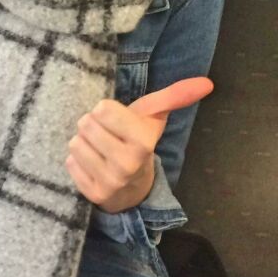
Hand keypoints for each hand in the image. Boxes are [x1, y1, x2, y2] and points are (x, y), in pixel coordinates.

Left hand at [66, 77, 212, 212]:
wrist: (133, 187)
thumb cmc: (138, 141)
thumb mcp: (154, 117)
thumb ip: (175, 96)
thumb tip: (207, 82)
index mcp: (143, 141)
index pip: (102, 109)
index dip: (106, 110)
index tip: (116, 120)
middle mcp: (127, 164)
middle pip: (86, 124)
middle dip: (93, 125)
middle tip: (107, 135)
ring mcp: (109, 182)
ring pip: (75, 143)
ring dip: (84, 142)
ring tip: (99, 148)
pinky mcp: (93, 194)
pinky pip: (70, 163)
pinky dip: (77, 161)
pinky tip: (93, 164)